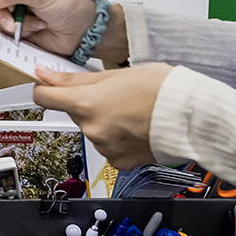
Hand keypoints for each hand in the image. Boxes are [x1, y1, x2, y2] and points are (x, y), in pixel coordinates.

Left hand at [32, 63, 173, 170]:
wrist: (192, 117)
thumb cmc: (162, 90)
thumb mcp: (115, 74)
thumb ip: (76, 78)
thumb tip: (46, 76)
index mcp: (87, 103)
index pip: (44, 98)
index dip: (45, 89)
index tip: (49, 85)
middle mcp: (92, 129)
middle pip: (74, 113)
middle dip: (88, 104)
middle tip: (115, 95)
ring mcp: (105, 148)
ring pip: (93, 130)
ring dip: (104, 121)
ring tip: (131, 111)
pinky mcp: (119, 162)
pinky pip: (108, 147)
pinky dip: (117, 138)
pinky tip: (135, 128)